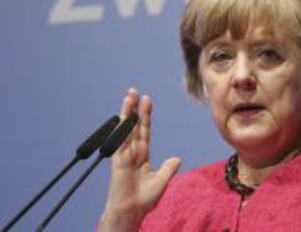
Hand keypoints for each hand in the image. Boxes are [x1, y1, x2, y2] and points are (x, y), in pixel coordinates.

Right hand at [99, 88, 180, 231]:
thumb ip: (168, 169)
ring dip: (127, 112)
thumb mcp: (161, 182)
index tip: (147, 101)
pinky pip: (120, 140)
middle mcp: (132, 151)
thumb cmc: (144, 200)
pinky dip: (121, 127)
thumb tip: (177, 159)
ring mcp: (125, 154)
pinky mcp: (118, 159)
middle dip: (134, 109)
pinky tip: (123, 115)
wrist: (132, 211)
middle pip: (134, 126)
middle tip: (135, 92)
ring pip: (126, 129)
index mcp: (142, 155)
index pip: (144, 131)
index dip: (145, 116)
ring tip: (129, 96)